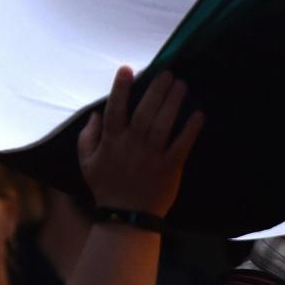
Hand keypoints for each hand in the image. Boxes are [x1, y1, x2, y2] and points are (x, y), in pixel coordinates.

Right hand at [78, 67, 203, 216]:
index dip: (121, 88)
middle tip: (167, 72)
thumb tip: (95, 114)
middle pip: (145, 111)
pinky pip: (182, 144)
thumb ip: (87, 136)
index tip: (127, 68)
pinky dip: (190, 129)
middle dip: (156, 89)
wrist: (127, 216)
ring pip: (164, 123)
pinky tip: (198, 114)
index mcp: (112, 141)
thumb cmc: (106, 187)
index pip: (116, 109)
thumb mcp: (86, 162)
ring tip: (181, 85)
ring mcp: (152, 155)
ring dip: (173, 102)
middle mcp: (132, 144)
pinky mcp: (170, 167)